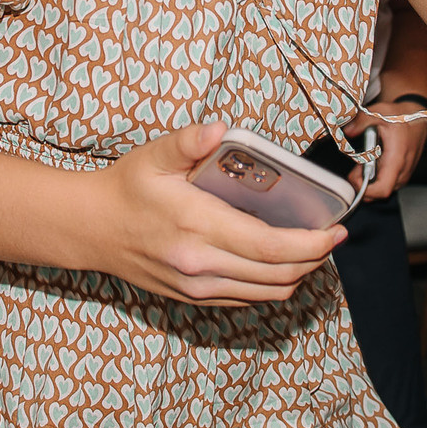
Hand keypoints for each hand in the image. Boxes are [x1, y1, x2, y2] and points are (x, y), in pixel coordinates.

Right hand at [93, 122, 345, 304]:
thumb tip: (218, 129)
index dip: (312, 244)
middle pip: (278, 275)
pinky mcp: (193, 298)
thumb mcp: (153, 156)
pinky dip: (273, 283)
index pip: (271, 247)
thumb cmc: (126, 187)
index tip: (336, 229)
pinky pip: (247, 298)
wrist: (90, 229)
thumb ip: (188, 140)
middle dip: (315, 258)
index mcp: (197, 227)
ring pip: (267, 293)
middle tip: (332, 236)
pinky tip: (279, 261)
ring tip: (312, 248)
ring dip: (298, 274)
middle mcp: (200, 266)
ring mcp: (197, 287)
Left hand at [345, 113, 426, 201]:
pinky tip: (372, 165)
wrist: (419, 117)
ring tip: (363, 165)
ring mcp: (404, 173)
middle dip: (363, 186)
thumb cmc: (402, 116)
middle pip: (380, 194)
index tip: (355, 178)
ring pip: (384, 190)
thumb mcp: (380, 113)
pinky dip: (376, 180)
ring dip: (369, 183)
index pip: (382, 189)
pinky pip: (388, 184)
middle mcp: (403, 170)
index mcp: (397, 158)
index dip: (365, 189)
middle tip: (356, 169)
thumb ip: (361, 121)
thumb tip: (347, 131)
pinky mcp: (403, 173)